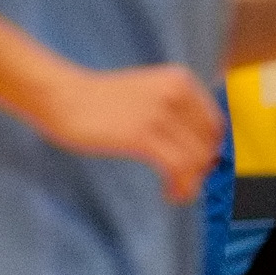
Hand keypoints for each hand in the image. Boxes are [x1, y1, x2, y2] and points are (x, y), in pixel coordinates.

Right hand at [35, 62, 222, 199]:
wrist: (61, 96)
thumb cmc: (102, 101)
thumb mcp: (150, 94)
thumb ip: (177, 113)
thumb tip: (208, 153)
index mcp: (181, 81)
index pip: (214, 124)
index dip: (211, 150)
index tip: (200, 168)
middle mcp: (176, 93)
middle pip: (209, 143)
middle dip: (202, 170)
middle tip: (186, 183)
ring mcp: (159, 113)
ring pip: (198, 158)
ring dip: (192, 183)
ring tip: (177, 192)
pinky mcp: (141, 134)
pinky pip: (179, 168)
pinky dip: (181, 186)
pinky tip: (170, 193)